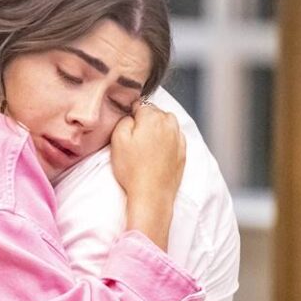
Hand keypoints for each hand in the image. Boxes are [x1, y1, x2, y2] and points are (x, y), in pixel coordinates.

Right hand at [111, 102, 185, 250]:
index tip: (127, 126)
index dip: (131, 114)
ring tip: (146, 145)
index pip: (140, 104)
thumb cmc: (132, 169)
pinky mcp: (183, 152)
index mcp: (152, 117)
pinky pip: (174, 137)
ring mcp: (178, 138)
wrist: (151, 195)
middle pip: (155, 112)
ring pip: (167, 123)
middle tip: (134, 138)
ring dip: (157, 129)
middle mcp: (169, 124)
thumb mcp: (117, 139)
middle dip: (146, 120)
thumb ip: (124, 119)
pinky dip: (167, 140)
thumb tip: (132, 115)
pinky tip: (156, 152)